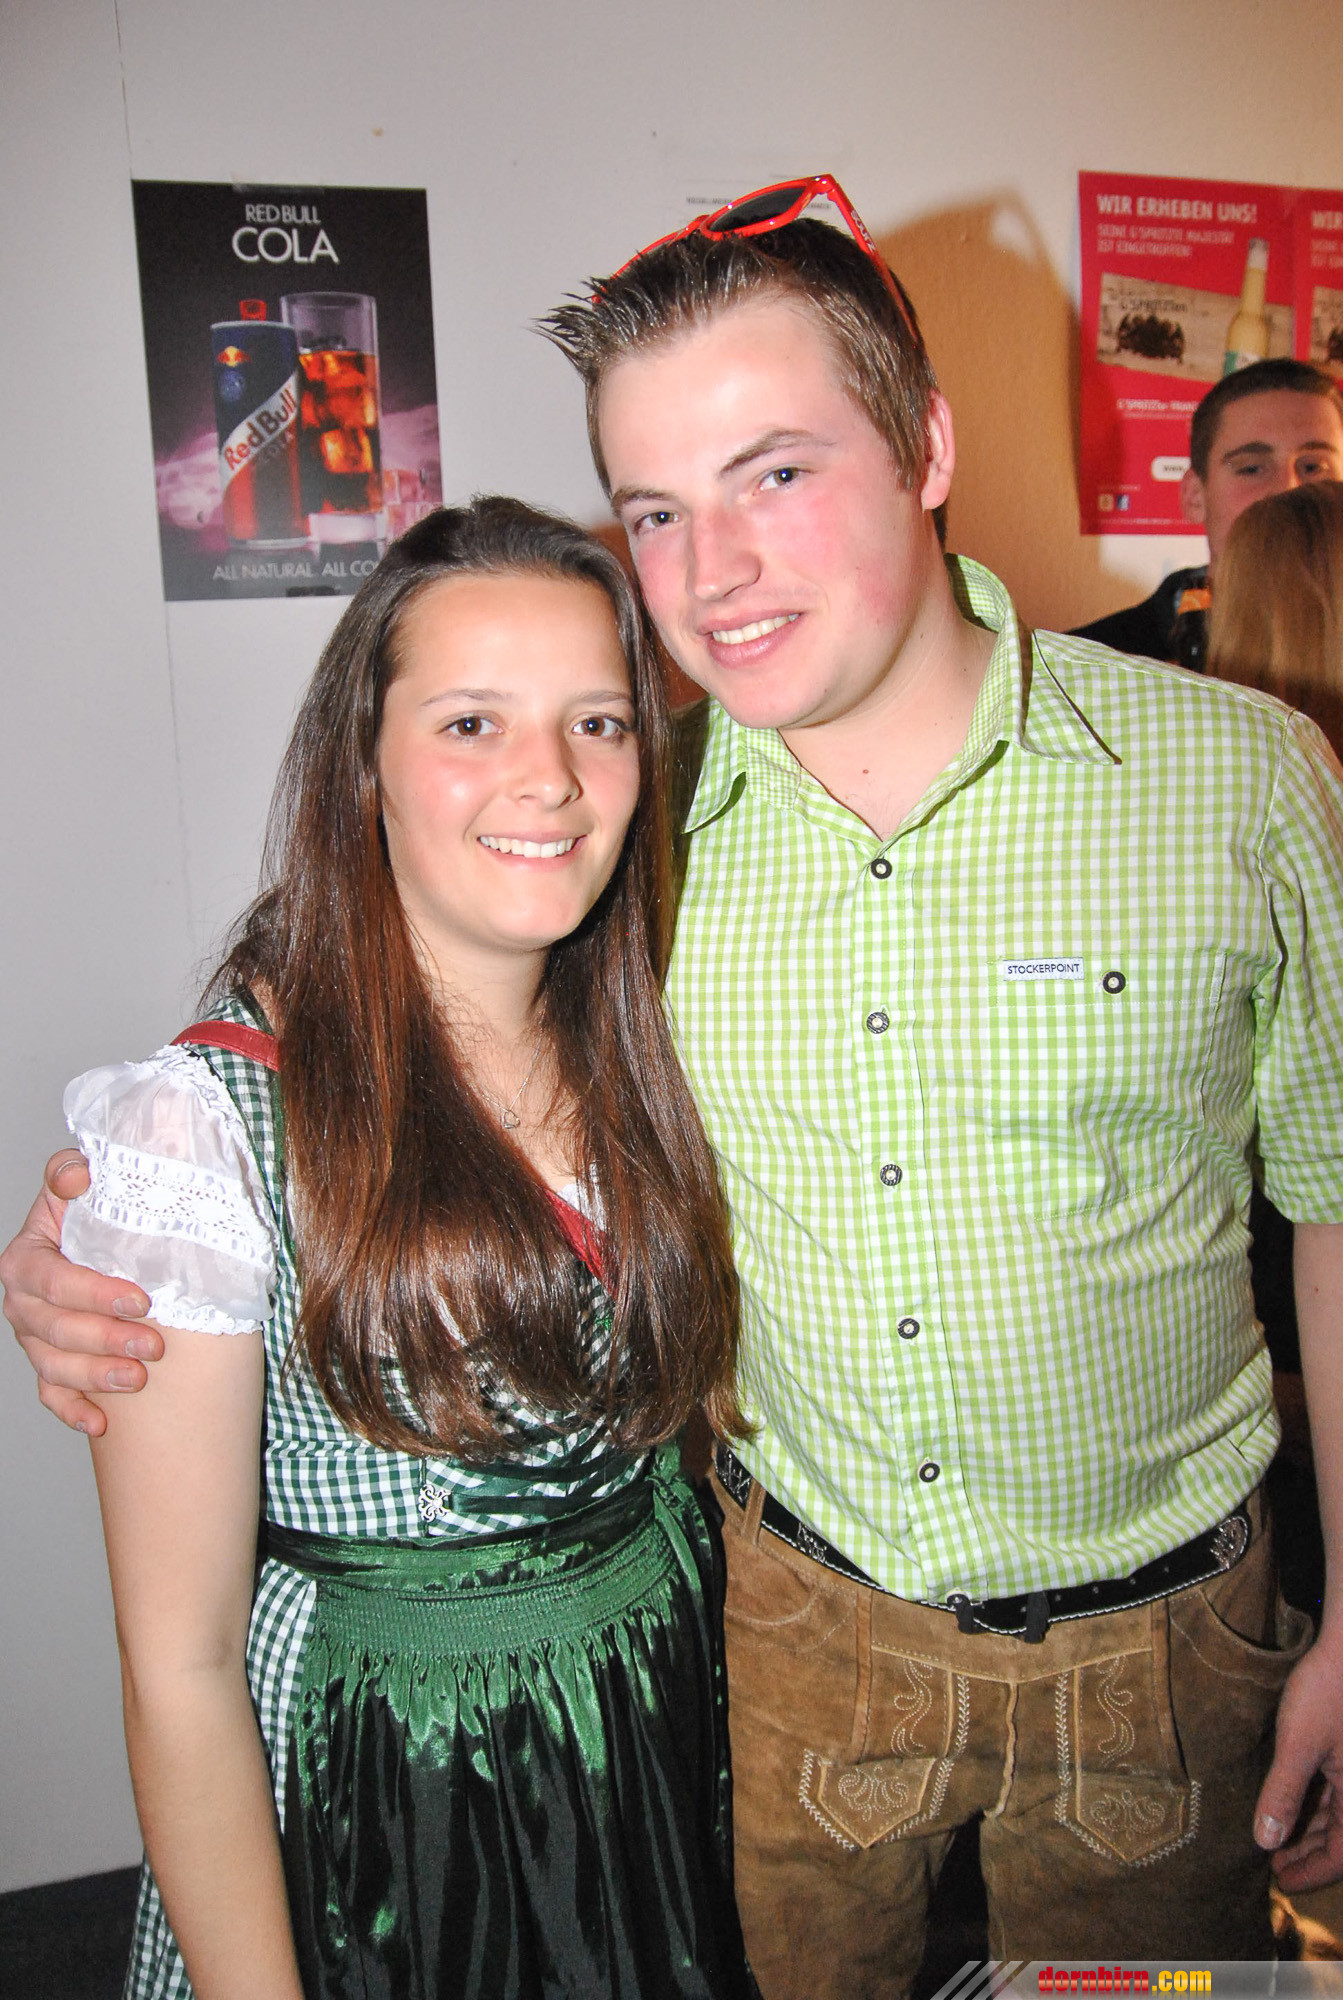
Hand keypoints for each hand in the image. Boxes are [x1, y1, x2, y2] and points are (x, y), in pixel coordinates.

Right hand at [1, 1150, 159, 1436]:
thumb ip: (73, 1171)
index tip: (141, 1300)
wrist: (105, 1234)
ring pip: (54, 1366)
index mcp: (27, 1257)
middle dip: (105, 1340)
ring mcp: (32, 1337)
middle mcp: (22, 1300)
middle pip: (54, 1328)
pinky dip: (73, 1411)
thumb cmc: (97, 1207)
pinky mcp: (47, 1364)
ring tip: (138, 1380)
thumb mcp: (83, 1180)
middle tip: (153, 1346)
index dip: (94, 1293)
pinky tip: (101, 1424)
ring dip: (95, 1378)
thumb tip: (77, 1177)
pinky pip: (51, 1395)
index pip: (53, 1280)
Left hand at [1255, 1630, 1342, 1890]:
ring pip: (1341, 1813)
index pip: (1342, 1856)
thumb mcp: (1298, 1744)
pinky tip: (1295, 1799)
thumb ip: (1282, 1794)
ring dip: (1311, 1827)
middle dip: (1308, 1853)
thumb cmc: (1329, 1691)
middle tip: (1274, 1862)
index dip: (1311, 1872)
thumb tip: (1265, 1840)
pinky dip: (1319, 1801)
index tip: (1281, 1881)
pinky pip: (1341, 1789)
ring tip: (1277, 1835)